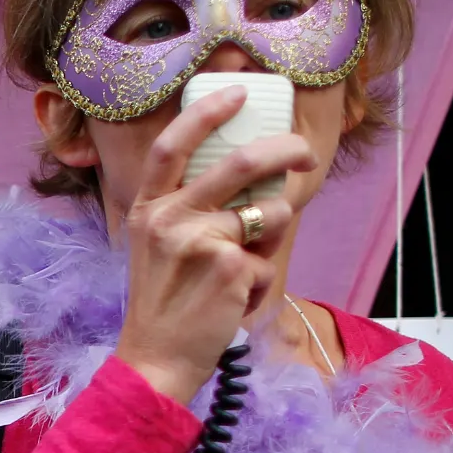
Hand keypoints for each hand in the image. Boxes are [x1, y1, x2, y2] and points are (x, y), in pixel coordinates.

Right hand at [113, 85, 314, 403]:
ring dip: (275, 238)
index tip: (238, 93)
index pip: (172, 146)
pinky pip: (269, 259)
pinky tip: (234, 300)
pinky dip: (261, 281)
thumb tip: (254, 179)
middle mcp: (169, 218)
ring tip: (244, 268)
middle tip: (305, 154)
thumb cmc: (165, 304)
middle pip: (240, 162)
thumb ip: (191, 209)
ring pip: (271, 214)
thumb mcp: (159, 247)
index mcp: (148, 209)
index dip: (206, 112)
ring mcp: (199, 241)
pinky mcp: (230, 267)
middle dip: (285, 150)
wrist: (157, 360)